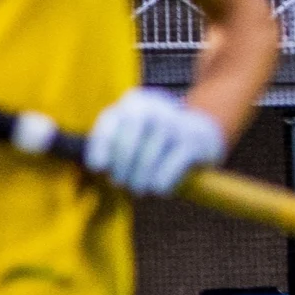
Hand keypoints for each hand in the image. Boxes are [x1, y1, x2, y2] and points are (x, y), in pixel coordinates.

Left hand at [82, 87, 226, 194]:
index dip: (99, 149)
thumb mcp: (131, 132)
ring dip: (139, 180)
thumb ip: (110, 145)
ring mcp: (175, 123)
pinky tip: (158, 190)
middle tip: (120, 185)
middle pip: (127, 145)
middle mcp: (152, 108)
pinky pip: (170, 166)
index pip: (108, 127)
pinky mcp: (193, 141)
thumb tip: (95, 167)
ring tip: (138, 190)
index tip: (97, 169)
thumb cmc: (152, 140)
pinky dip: (161, 182)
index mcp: (132, 104)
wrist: (199, 131)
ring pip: (147, 159)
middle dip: (120, 170)